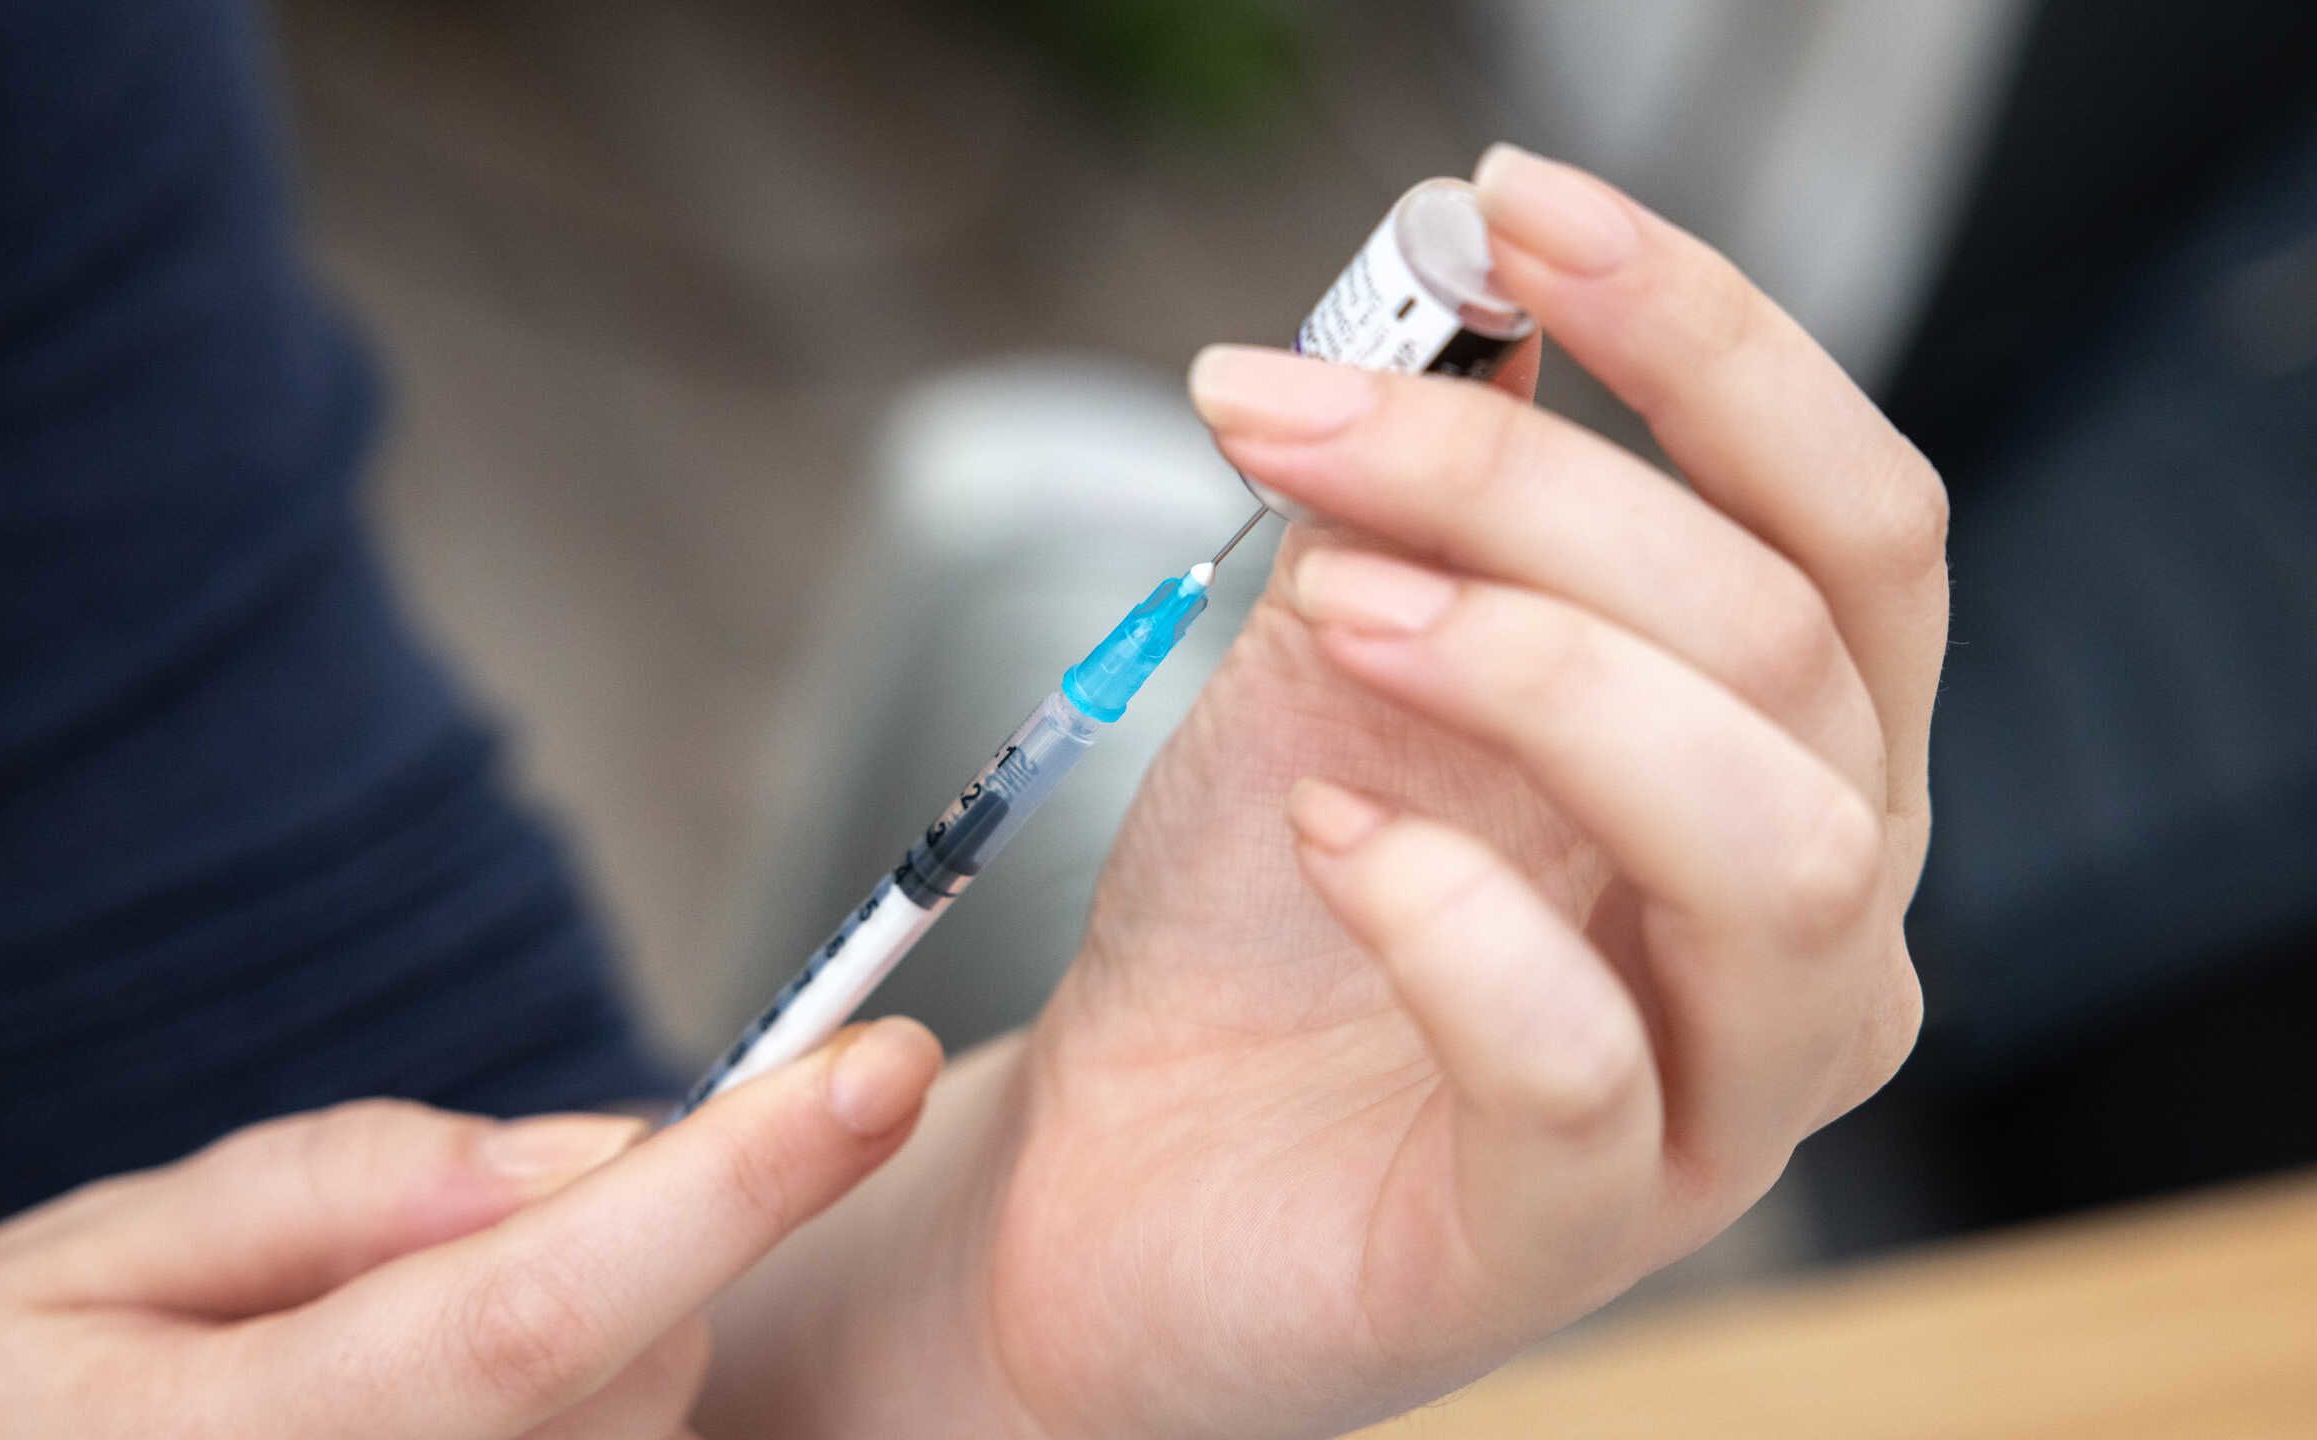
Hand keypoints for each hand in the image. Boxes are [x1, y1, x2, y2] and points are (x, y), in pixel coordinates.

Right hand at [0, 1021, 941, 1439]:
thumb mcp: (87, 1257)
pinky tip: (454, 1408)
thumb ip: (341, 1193)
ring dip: (608, 1334)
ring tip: (392, 1345)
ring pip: (652, 1418)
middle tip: (450, 1227)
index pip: (551, 1306)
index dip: (737, 1181)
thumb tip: (579, 1149)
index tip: (874, 1063)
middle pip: (643, 1359)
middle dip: (638, 1238)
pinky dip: (585, 1404)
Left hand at [961, 145, 1948, 1437]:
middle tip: (1303, 421)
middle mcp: (1803, 919)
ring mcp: (1717, 1090)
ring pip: (1775, 848)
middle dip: (1537, 494)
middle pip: (1789, 645)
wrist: (1122, 1165)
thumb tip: (1465, 302)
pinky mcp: (1573, 1232)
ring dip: (1541, 671)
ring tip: (1341, 608)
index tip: (1518, 209)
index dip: (1713, 342)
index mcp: (1779, 758)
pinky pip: (1580, 1064)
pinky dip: (1449, 915)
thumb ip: (1423, 508)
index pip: (1844, 519)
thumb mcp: (1339, 667)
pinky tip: (1329, 832)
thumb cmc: (1261, 923)